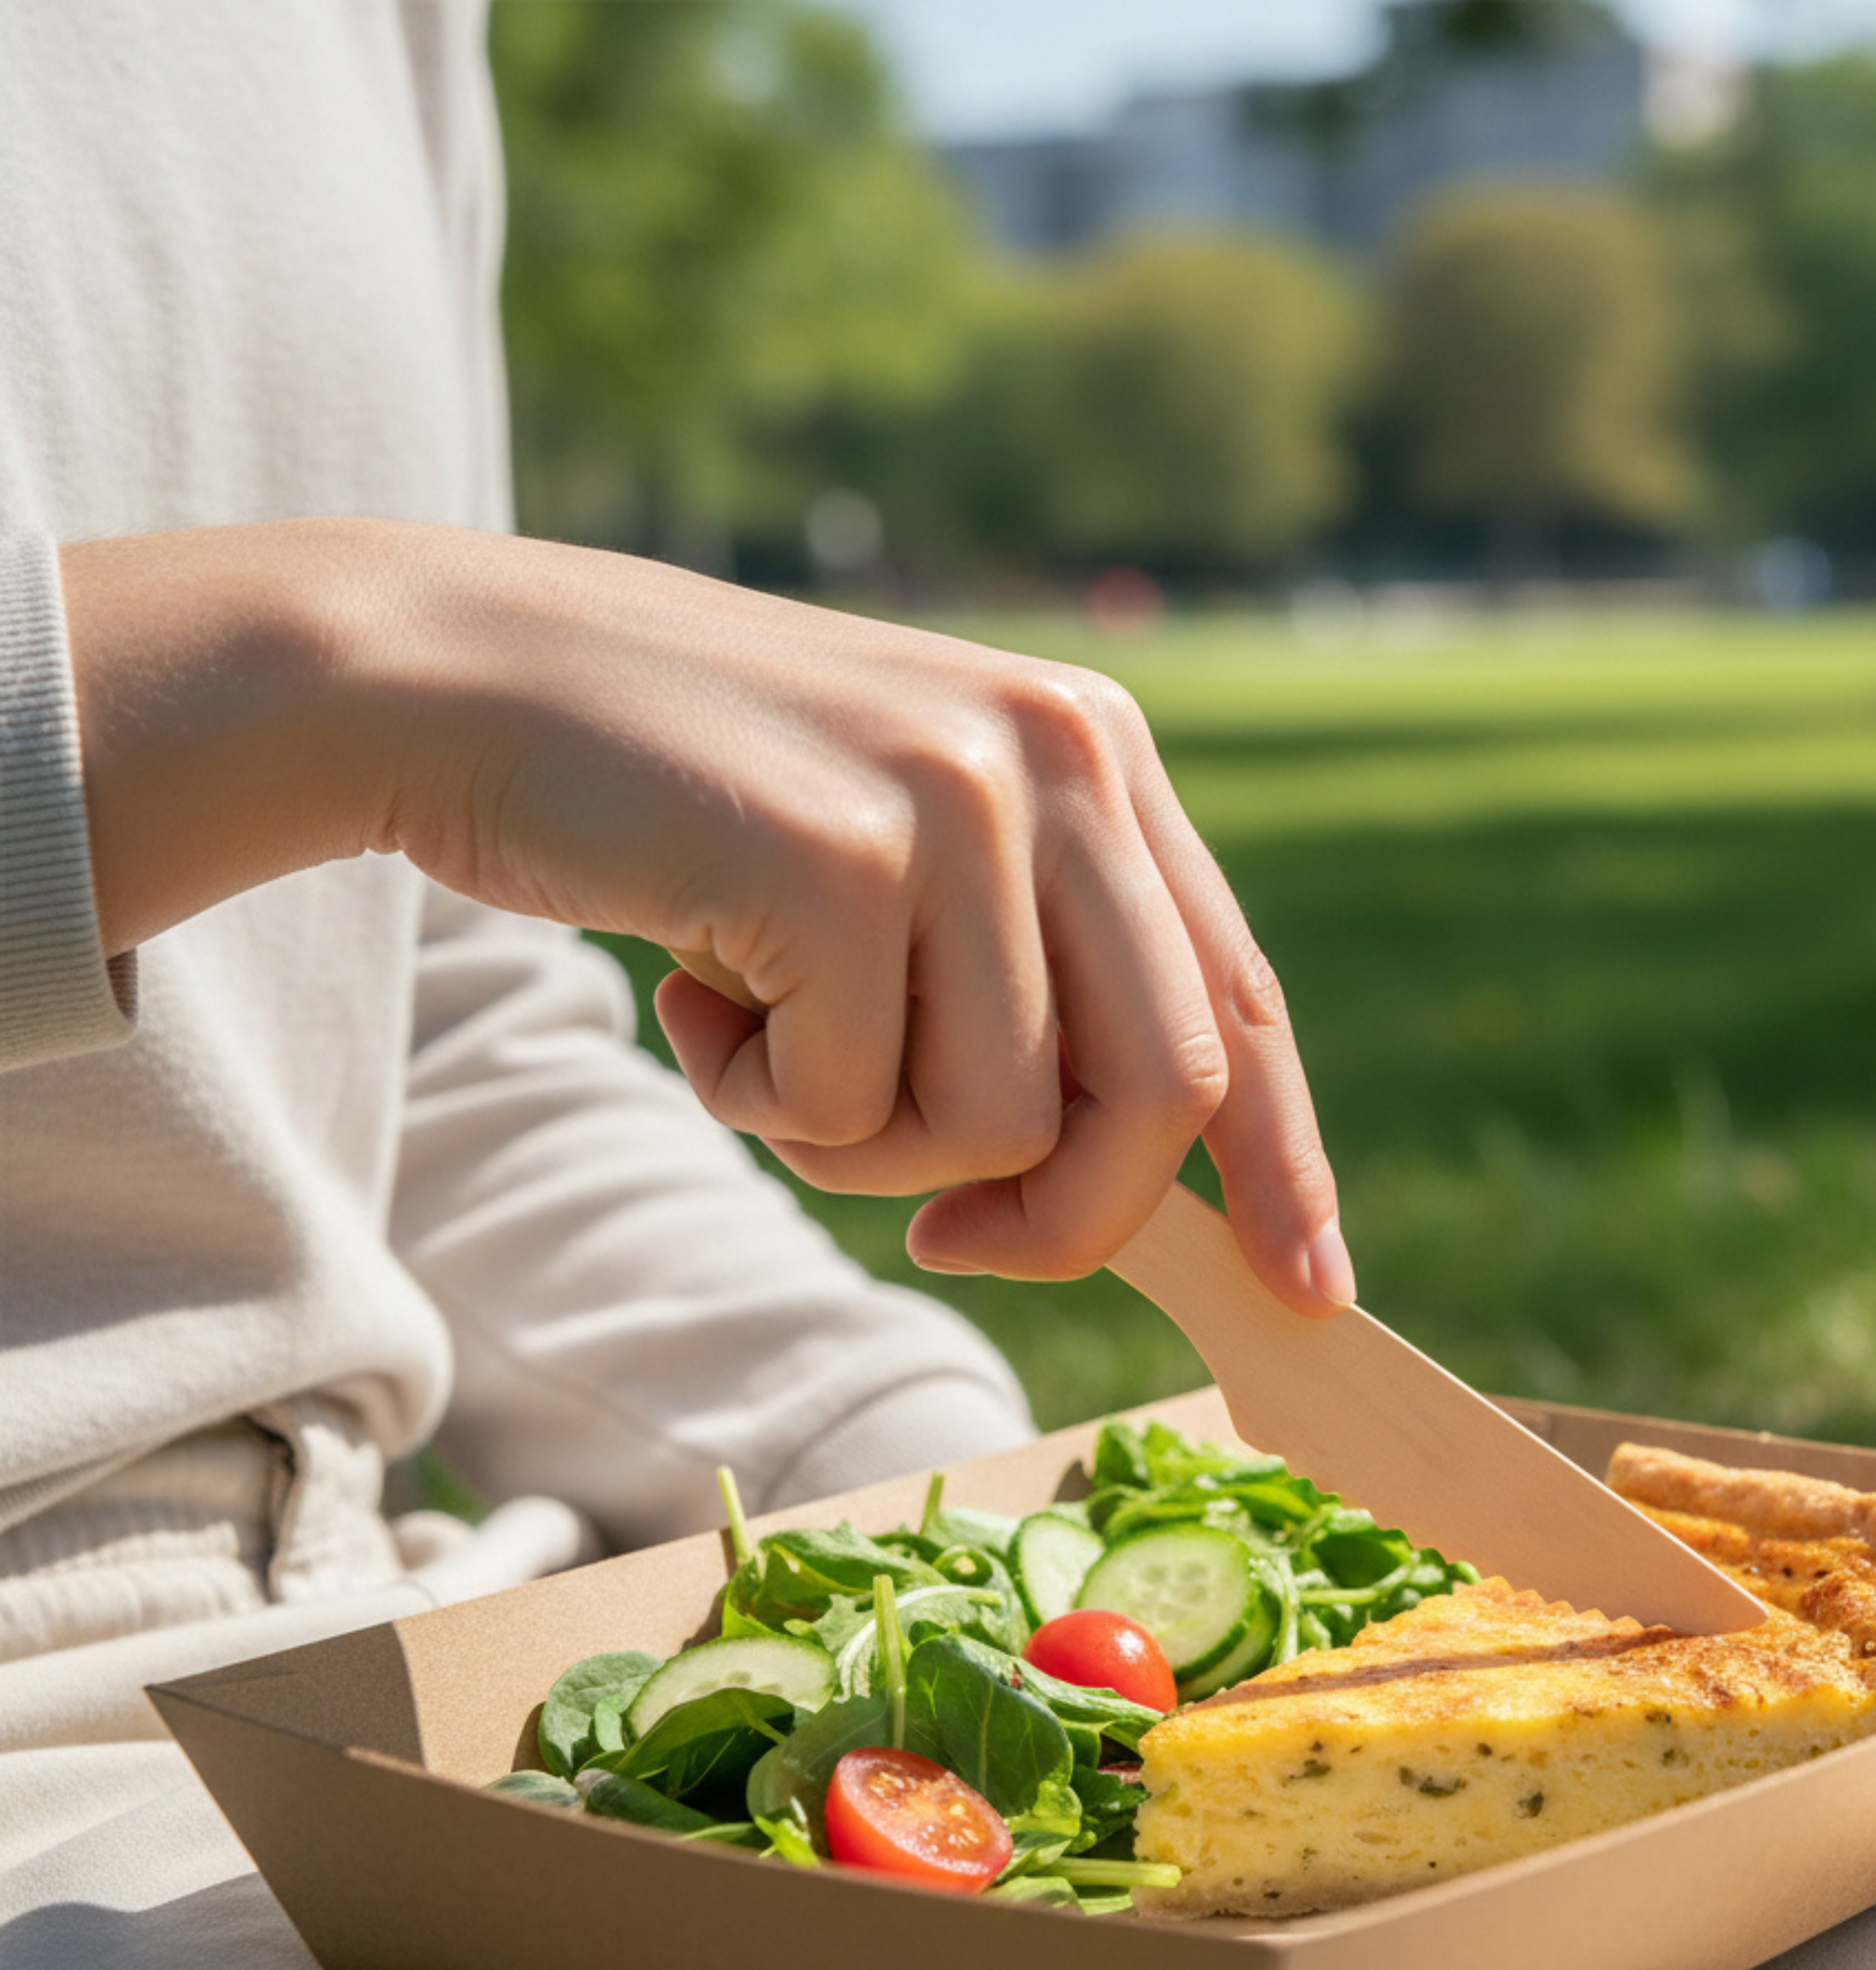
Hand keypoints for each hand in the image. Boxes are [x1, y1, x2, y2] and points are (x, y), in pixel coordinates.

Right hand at [62, 520, 1352, 1312]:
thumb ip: (1034, 984)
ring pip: (1001, 1124)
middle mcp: (1060, 756)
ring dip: (863, 1147)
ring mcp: (954, 797)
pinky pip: (854, 1107)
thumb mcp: (908, 871)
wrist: (468, 679)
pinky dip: (762, 1103)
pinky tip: (693, 991)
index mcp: (1100, 754)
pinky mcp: (840, 857)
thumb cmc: (695, 808)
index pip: (1238, 998)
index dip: (1284, 1162)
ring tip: (762, 1036)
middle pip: (1163, 1089)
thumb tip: (1143, 1183)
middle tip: (950, 1247)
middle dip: (1065, 1219)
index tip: (1312, 1290)